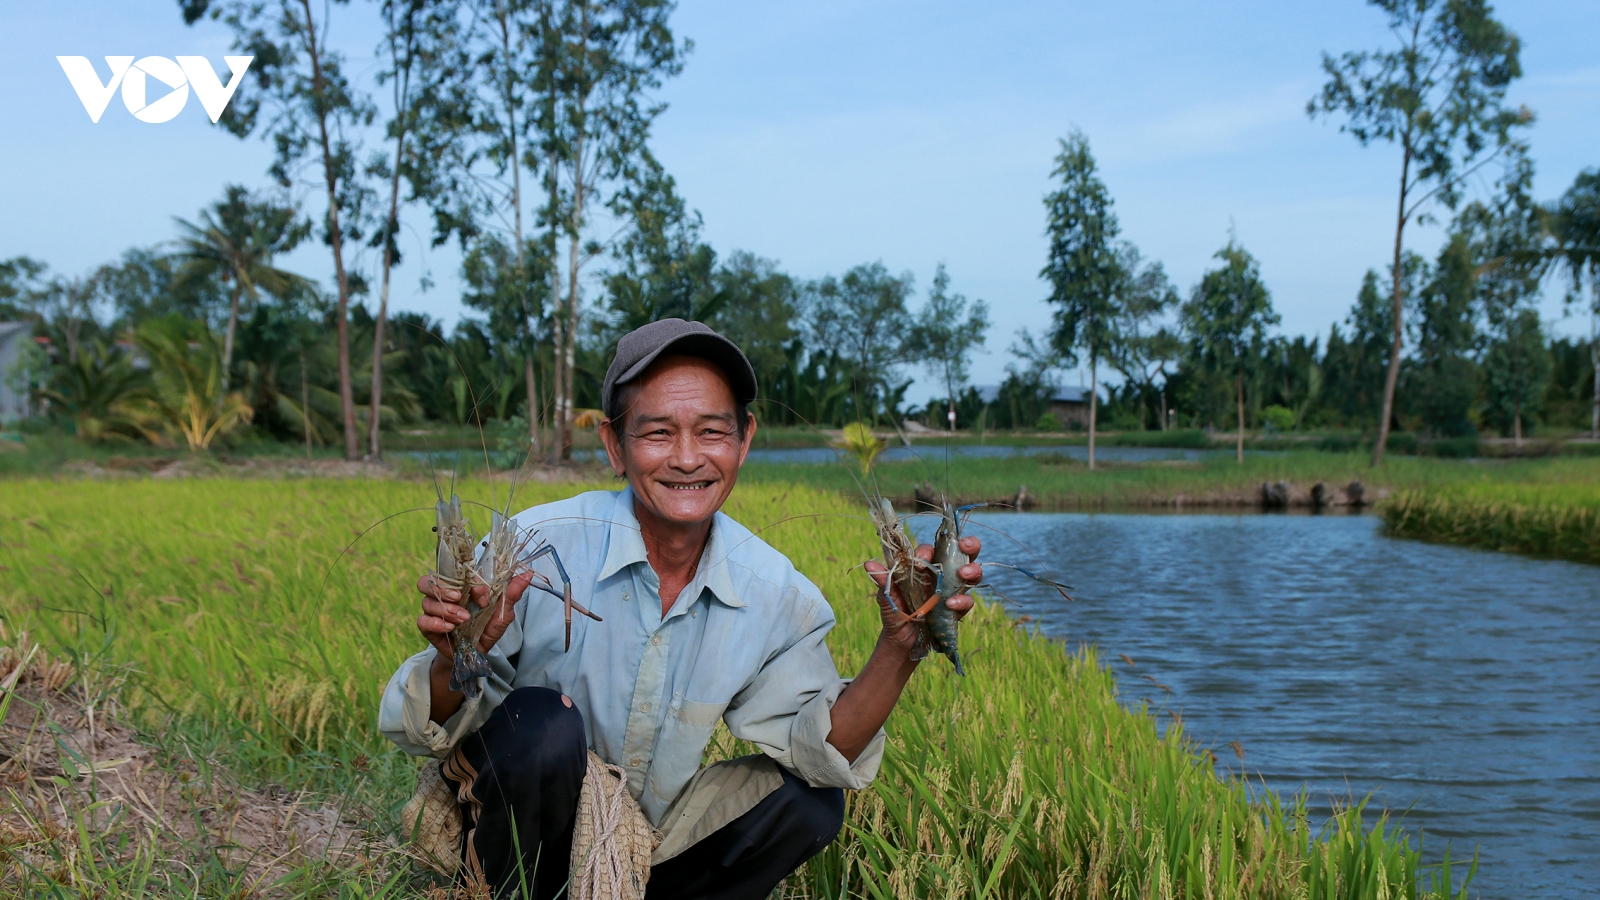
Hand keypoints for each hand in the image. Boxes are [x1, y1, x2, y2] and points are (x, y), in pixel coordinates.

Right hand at [416, 571, 532, 660]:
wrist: (475, 655)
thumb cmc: (487, 630)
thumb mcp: (502, 613)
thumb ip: (511, 594)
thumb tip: (526, 574)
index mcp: (460, 587)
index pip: (454, 573)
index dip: (466, 581)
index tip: (482, 596)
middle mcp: (444, 596)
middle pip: (427, 581)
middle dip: (443, 588)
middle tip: (459, 598)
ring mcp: (434, 611)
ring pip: (426, 601)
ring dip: (446, 609)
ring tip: (462, 619)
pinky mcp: (427, 628)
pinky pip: (422, 621)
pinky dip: (436, 623)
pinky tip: (450, 629)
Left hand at [863, 535, 980, 658]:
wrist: (901, 640)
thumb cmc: (895, 611)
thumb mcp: (887, 596)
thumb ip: (883, 580)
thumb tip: (869, 565)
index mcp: (924, 567)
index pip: (931, 550)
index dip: (928, 551)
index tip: (920, 561)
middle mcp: (942, 575)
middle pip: (961, 553)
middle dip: (969, 545)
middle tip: (965, 545)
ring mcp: (953, 591)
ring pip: (972, 574)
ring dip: (972, 570)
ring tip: (963, 574)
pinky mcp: (958, 609)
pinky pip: (967, 601)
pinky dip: (962, 600)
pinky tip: (950, 604)